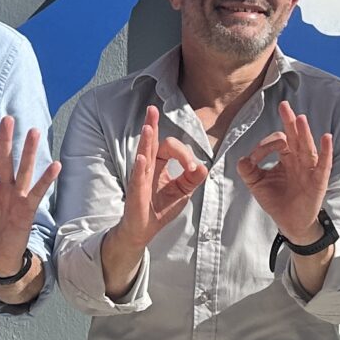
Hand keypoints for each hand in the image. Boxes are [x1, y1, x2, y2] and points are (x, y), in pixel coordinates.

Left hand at [0, 117, 61, 277]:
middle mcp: (3, 189)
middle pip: (5, 160)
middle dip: (5, 140)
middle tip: (7, 119)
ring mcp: (17, 197)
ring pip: (23, 170)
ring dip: (28, 151)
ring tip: (33, 131)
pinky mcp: (27, 209)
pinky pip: (37, 191)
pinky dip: (46, 179)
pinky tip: (56, 165)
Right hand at [108, 106, 206, 257]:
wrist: (143, 230)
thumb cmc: (159, 209)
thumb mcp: (182, 192)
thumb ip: (192, 178)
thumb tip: (203, 167)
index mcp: (158, 164)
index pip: (169, 148)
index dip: (184, 154)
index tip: (193, 167)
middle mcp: (147, 168)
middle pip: (151, 143)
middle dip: (152, 124)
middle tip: (152, 109)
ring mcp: (139, 179)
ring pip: (143, 156)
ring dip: (146, 141)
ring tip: (148, 127)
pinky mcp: (136, 193)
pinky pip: (138, 178)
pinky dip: (140, 168)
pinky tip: (142, 158)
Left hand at [235, 102, 333, 242]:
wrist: (290, 222)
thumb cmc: (276, 200)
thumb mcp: (257, 184)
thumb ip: (248, 171)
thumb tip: (242, 159)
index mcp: (286, 157)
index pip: (278, 142)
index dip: (265, 146)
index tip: (254, 158)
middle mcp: (299, 159)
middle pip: (295, 137)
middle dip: (289, 122)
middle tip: (284, 106)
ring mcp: (310, 168)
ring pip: (307, 147)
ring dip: (304, 133)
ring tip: (300, 119)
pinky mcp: (318, 180)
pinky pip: (323, 164)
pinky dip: (325, 151)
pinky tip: (326, 138)